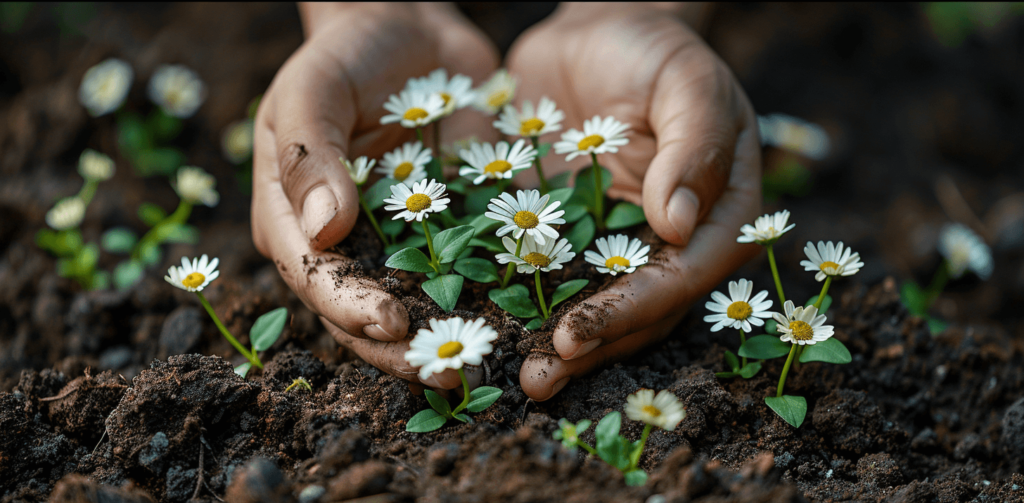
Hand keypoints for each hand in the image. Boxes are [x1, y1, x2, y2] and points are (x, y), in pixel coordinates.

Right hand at [251, 2, 497, 389]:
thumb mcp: (314, 89)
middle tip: (452, 372)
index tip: (394, 324)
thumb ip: (310, 153)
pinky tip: (523, 317)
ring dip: (448, 338)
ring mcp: (391, 242)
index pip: (316, 278)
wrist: (406, 28)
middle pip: (363, 312)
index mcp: (290, 218)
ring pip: (415, 305)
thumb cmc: (347, 55)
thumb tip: (321, 229)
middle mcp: (339, 244)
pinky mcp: (442, 230)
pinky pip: (463, 271)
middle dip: (405, 348)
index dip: (352, 309)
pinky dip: (487, 296)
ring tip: (489, 361)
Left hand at [505, 3, 763, 399]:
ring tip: (516, 379)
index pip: (678, 277)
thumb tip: (677, 223)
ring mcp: (618, 242)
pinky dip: (524, 305)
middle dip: (588, 347)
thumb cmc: (652, 49)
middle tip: (537, 379)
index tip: (577, 334)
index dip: (629, 311)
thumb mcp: (685, 83)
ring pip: (592, 304)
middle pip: (637, 310)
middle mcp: (671, 240)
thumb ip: (691, 147)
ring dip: (556, 346)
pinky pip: (550, 275)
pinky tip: (490, 329)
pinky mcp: (570, 232)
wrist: (598, 28)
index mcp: (716, 214)